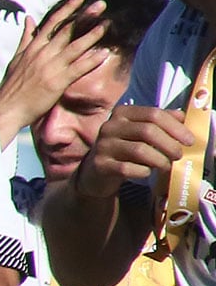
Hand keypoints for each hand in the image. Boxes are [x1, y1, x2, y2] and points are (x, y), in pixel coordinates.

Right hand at [0, 0, 103, 143]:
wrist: (7, 107)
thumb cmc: (11, 85)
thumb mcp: (16, 57)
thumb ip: (26, 38)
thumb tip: (28, 19)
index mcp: (33, 47)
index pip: (52, 22)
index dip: (67, 8)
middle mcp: (43, 53)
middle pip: (66, 30)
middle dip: (84, 16)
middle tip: (101, 4)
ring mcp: (51, 66)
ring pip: (75, 46)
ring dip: (93, 35)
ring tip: (107, 24)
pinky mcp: (58, 81)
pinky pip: (78, 68)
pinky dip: (92, 60)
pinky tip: (105, 53)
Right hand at [75, 104, 198, 201]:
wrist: (96, 171)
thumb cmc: (124, 149)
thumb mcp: (140, 132)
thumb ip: (160, 122)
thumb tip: (182, 116)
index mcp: (122, 113)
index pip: (153, 114)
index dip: (175, 127)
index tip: (189, 140)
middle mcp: (110, 126)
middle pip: (147, 131)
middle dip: (169, 144)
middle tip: (179, 155)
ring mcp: (103, 145)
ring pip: (139, 150)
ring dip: (160, 160)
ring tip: (166, 166)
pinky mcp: (100, 164)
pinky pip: (128, 168)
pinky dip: (143, 172)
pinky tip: (146, 172)